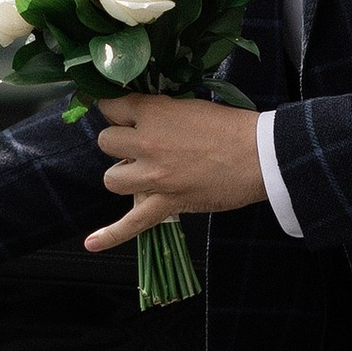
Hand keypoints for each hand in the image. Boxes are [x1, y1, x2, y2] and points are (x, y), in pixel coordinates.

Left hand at [84, 94, 265, 249]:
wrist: (261, 154)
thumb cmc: (232, 127)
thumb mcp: (190, 106)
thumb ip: (162, 113)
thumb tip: (144, 119)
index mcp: (153, 113)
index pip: (111, 108)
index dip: (117, 113)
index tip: (126, 117)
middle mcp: (146, 143)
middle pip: (106, 143)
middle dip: (121, 144)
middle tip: (143, 146)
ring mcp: (154, 176)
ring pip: (111, 178)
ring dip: (124, 176)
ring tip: (143, 174)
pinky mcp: (166, 203)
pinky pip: (131, 223)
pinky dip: (111, 235)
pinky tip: (91, 245)